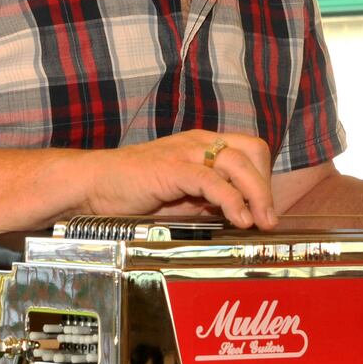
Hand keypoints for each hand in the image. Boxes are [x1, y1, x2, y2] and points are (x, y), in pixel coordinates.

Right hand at [84, 130, 276, 229]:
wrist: (93, 185)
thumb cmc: (135, 191)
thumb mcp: (184, 197)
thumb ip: (212, 200)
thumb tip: (243, 216)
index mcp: (204, 144)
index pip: (251, 150)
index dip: (263, 178)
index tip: (265, 208)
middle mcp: (200, 141)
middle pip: (252, 152)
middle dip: (266, 187)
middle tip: (269, 219)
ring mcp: (186, 151)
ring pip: (238, 163)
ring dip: (256, 194)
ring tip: (261, 222)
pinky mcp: (172, 168)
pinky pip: (212, 181)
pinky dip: (231, 200)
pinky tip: (239, 219)